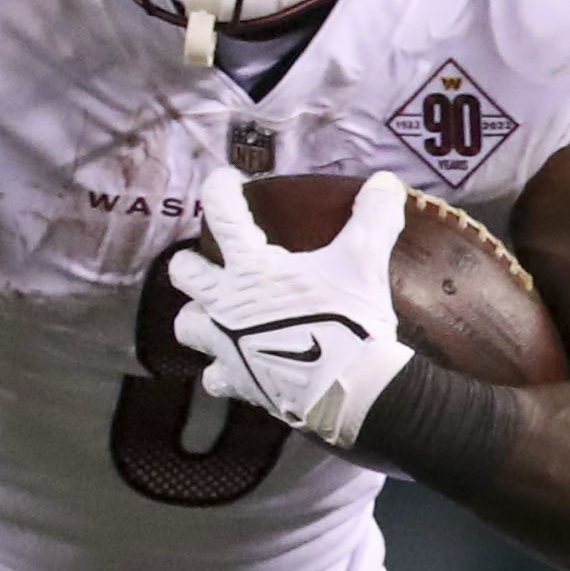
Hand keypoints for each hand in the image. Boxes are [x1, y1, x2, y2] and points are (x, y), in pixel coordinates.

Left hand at [168, 168, 408, 448]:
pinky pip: (215, 378)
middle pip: (183, 273)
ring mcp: (225, 344)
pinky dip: (222, 372)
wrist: (348, 389)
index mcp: (252, 266)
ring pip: (186, 326)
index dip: (219, 188)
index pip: (222, 212)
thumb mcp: (365, 262)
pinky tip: (236, 368)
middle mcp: (226, 302)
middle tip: (209, 262)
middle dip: (191, 263)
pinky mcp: (238, 381)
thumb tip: (386, 182)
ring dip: (198, 318)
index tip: (226, 181)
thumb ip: (373, 217)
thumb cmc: (349, 320)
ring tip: (216, 318)